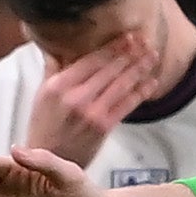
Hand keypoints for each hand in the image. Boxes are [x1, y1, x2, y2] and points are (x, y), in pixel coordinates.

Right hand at [28, 31, 166, 161]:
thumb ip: (53, 68)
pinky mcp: (104, 126)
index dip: (113, 47)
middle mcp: (75, 95)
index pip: (91, 59)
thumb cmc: (44, 126)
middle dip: (130, 53)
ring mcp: (91, 111)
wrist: (48, 160)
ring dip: (140, 68)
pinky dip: (141, 92)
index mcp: (58, 84)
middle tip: (146, 40)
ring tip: (153, 56)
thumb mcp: (42, 94)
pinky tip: (152, 82)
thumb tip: (56, 45)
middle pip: (109, 69)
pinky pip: (127, 105)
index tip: (128, 37)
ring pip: (121, 84)